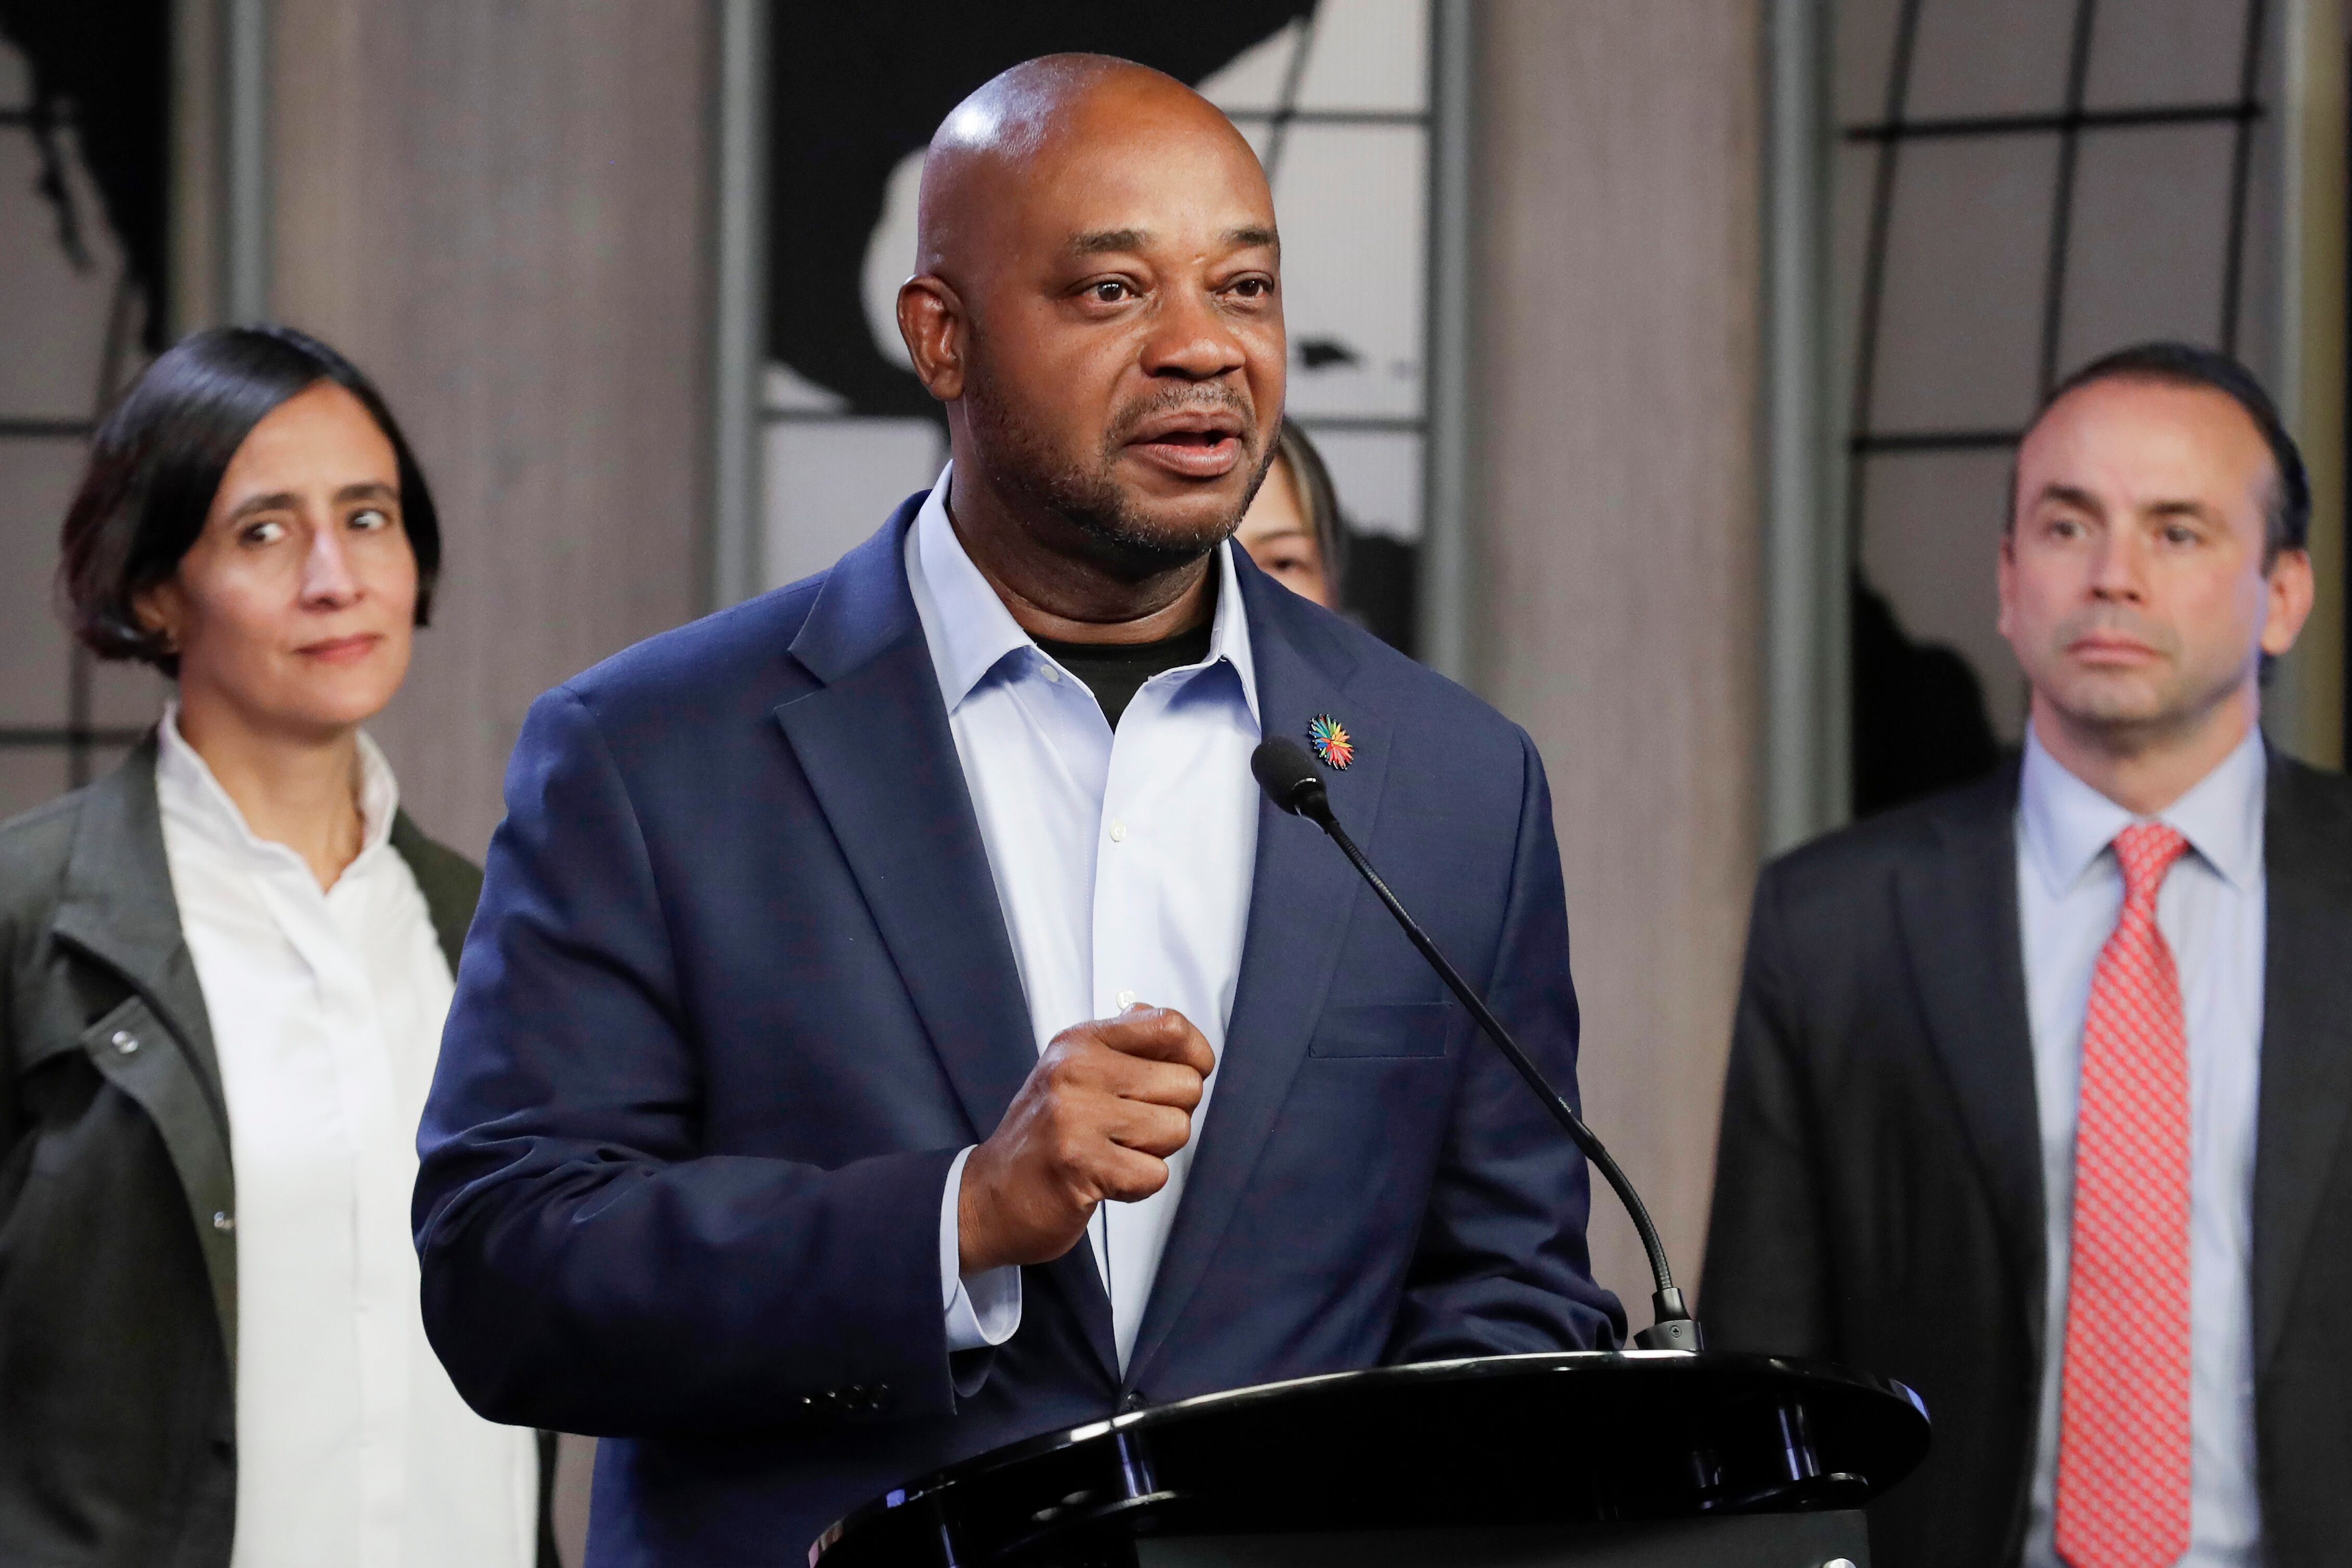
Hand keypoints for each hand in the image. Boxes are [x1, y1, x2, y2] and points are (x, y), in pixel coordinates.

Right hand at [957, 1005, 1216, 1273]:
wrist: (989, 1197)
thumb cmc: (1042, 1137)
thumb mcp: (1072, 1072)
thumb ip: (1124, 1047)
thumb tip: (1176, 1031)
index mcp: (1080, 1042)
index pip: (1170, 1026)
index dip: (1195, 1057)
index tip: (1181, 1078)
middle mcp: (1075, 1071)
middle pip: (1186, 1084)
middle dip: (1171, 1115)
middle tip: (1130, 1131)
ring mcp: (1075, 1116)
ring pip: (1176, 1129)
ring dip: (1153, 1153)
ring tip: (1113, 1153)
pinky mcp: (1079, 1164)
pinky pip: (1154, 1174)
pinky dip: (1137, 1186)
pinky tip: (1105, 1180)